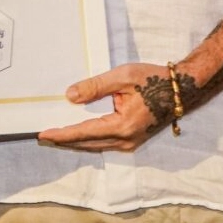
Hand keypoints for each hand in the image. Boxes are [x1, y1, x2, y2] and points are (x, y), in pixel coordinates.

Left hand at [38, 62, 175, 151]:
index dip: (62, 134)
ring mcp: (130, 143)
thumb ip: (95, 87)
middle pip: (87, 143)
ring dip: (74, 141)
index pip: (84, 132)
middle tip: (42, 137)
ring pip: (95, 146)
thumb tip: (70, 96)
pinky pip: (104, 143)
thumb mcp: (122, 76)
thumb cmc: (153, 79)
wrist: (180, 89)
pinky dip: (87, 140)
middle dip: (64, 140)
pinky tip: (76, 134)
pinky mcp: (132, 140)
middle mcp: (126, 140)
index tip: (43, 134)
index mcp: (123, 126)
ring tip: (54, 136)